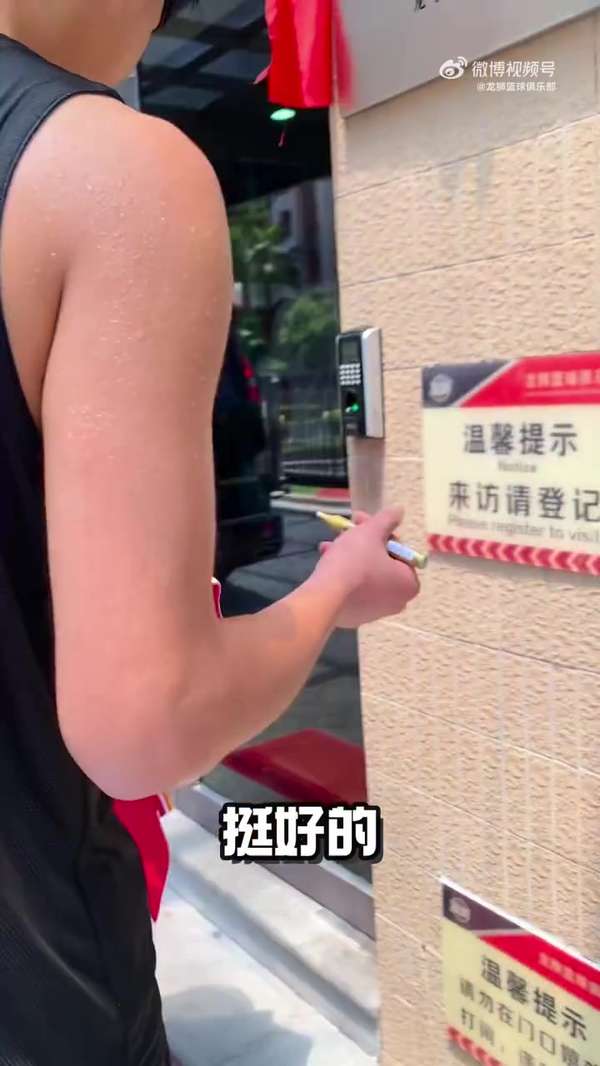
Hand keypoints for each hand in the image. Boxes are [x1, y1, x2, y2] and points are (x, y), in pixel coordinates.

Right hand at [313, 508, 419, 628]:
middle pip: (381, 562)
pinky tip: (327, 562)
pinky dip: (344, 574)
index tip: (360, 521)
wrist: (324, 598)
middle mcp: (398, 601)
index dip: (379, 531)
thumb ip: (387, 520)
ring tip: (328, 545)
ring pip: (366, 574)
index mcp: (409, 583)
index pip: (398, 550)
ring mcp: (376, 612)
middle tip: (344, 531)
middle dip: (362, 543)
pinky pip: (354, 589)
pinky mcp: (356, 616)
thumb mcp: (371, 533)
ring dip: (349, 555)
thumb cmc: (354, 563)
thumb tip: (400, 511)